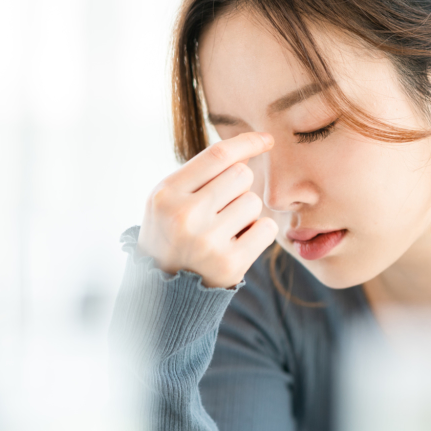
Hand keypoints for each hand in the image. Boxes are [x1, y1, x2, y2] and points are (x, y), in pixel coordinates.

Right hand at [137, 132, 278, 288]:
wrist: (162, 290)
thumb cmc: (171, 233)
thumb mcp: (170, 199)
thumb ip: (202, 173)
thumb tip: (249, 148)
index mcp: (167, 193)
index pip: (218, 154)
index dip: (247, 142)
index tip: (267, 140)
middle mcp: (185, 215)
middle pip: (241, 175)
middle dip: (238, 187)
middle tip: (220, 208)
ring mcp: (208, 242)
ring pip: (254, 201)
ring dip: (247, 212)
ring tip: (224, 228)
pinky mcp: (230, 264)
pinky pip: (265, 228)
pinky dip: (258, 232)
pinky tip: (238, 242)